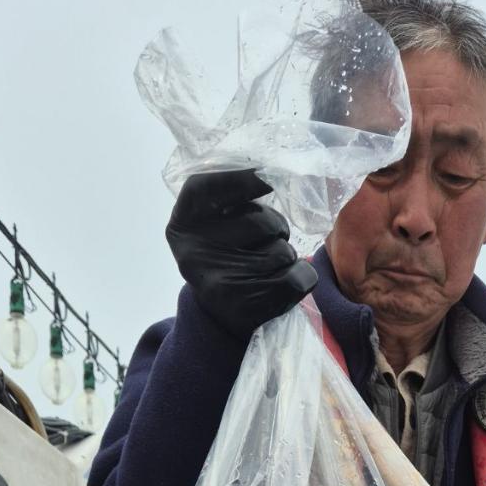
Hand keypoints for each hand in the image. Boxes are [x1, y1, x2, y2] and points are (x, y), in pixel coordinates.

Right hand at [165, 168, 317, 339]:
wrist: (219, 315)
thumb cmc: (225, 255)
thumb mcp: (212, 223)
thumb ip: (229, 196)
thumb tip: (266, 171)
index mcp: (182, 225)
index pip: (207, 188)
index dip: (241, 179)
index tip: (265, 178)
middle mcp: (194, 254)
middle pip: (260, 221)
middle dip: (275, 227)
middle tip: (266, 240)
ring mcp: (219, 284)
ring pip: (282, 251)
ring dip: (286, 255)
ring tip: (268, 265)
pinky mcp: (247, 308)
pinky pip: (297, 278)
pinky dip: (303, 275)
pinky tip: (286, 281)